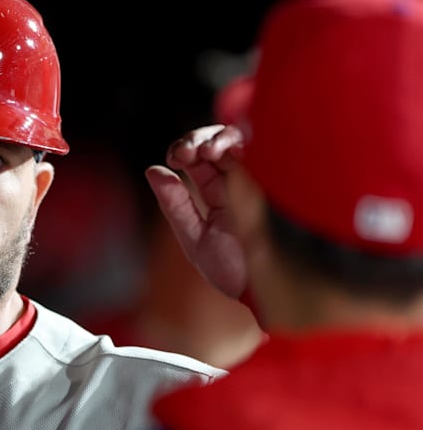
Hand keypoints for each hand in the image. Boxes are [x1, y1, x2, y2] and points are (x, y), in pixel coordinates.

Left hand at [145, 124, 246, 297]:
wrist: (263, 291)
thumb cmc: (232, 271)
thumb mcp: (195, 238)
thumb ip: (175, 206)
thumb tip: (152, 170)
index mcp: (219, 193)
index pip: (201, 159)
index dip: (185, 149)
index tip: (174, 158)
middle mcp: (240, 183)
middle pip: (218, 143)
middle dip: (198, 139)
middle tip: (185, 152)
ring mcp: (260, 182)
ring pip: (241, 140)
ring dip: (218, 138)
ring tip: (205, 151)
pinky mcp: (277, 183)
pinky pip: (261, 153)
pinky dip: (239, 145)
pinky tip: (222, 151)